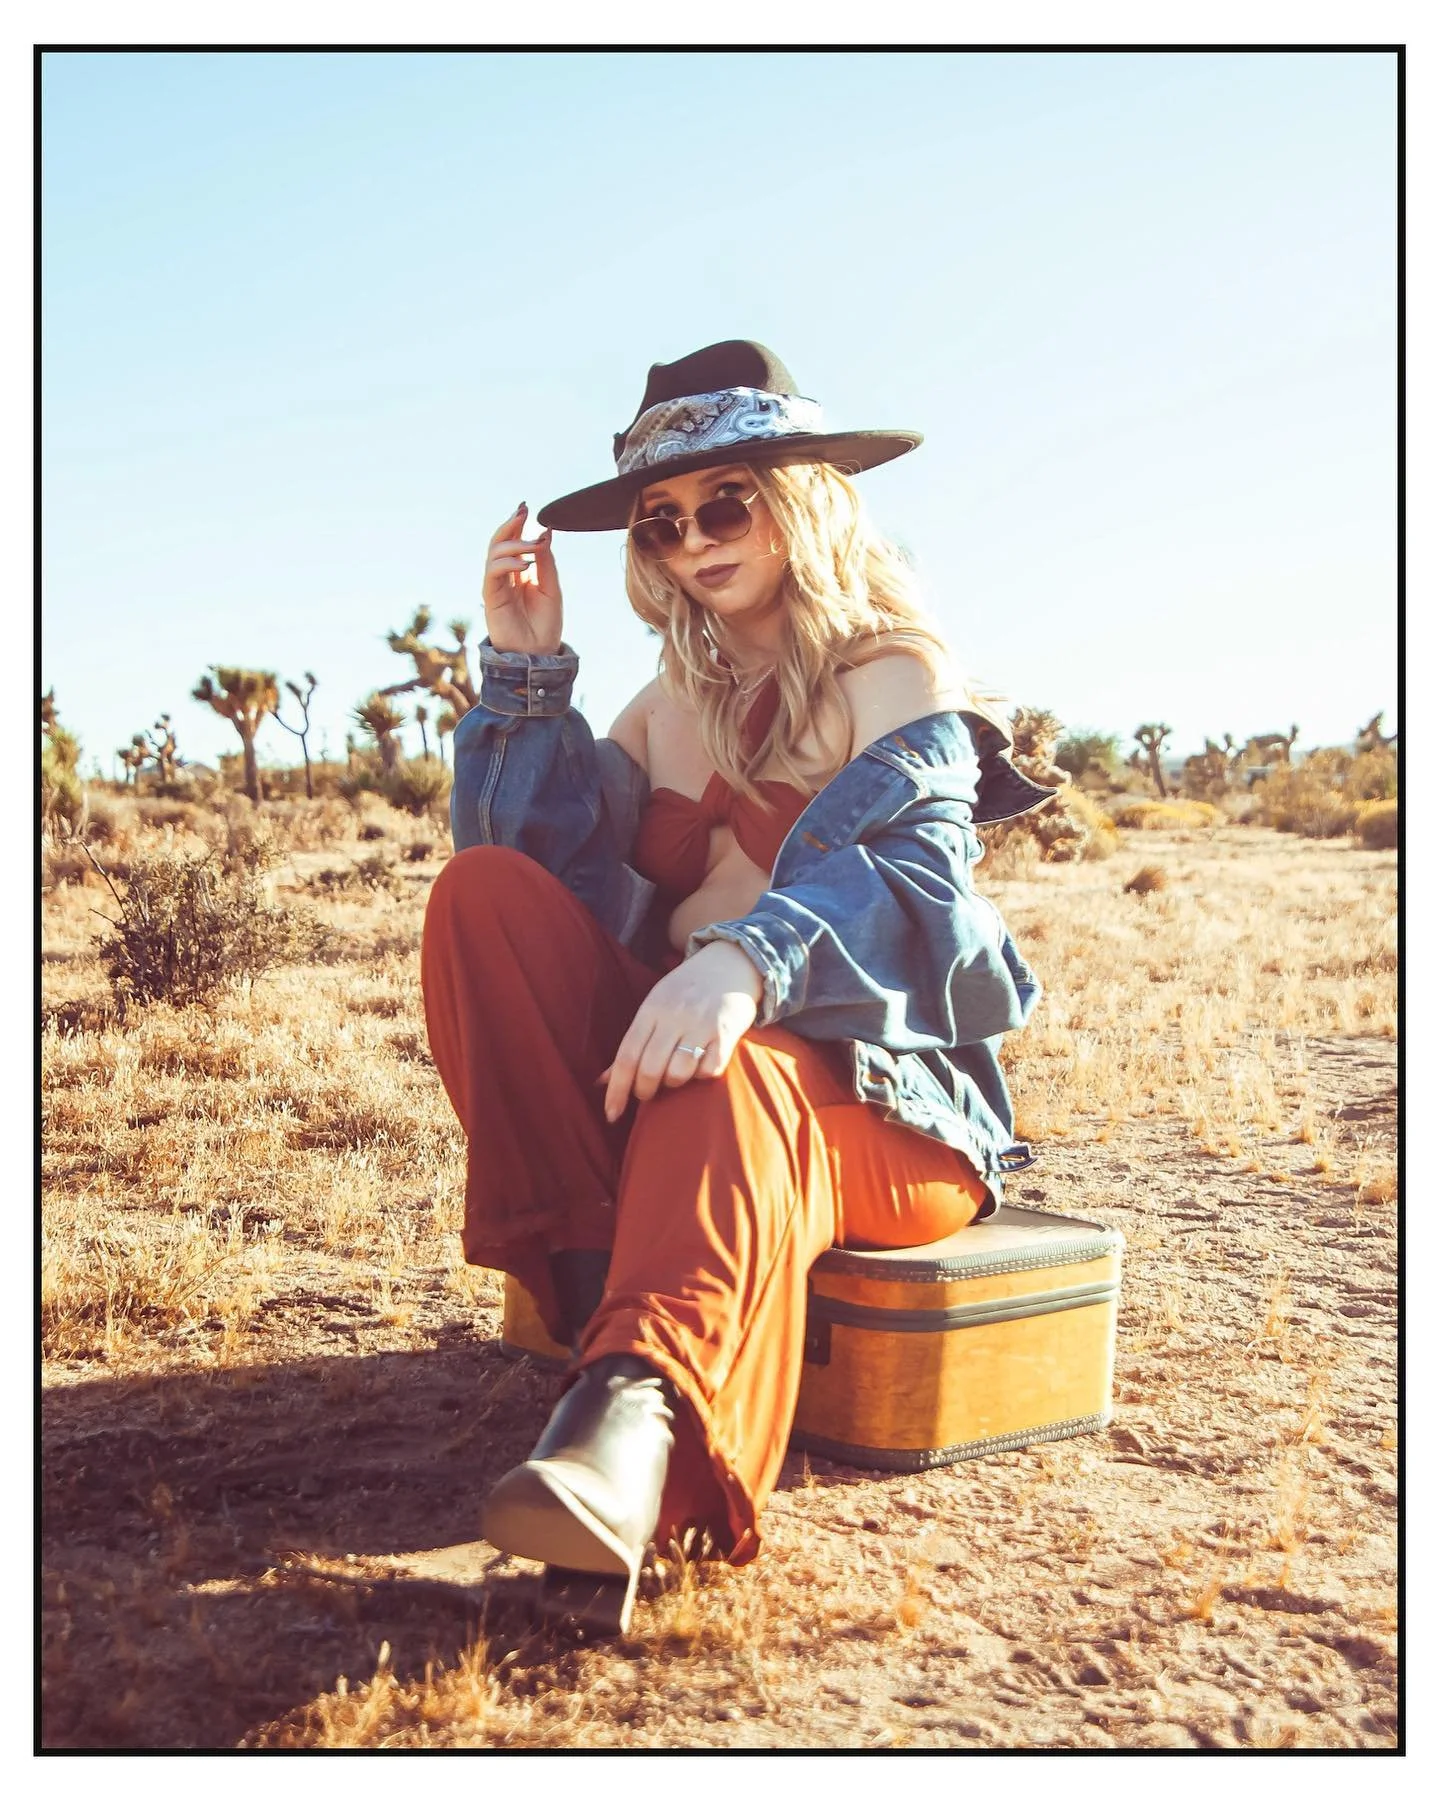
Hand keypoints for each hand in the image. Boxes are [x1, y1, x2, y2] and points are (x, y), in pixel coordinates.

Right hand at [483, 502, 563, 654]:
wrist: (538, 655)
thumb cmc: (546, 625)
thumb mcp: (552, 587)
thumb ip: (546, 561)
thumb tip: (545, 531)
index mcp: (520, 572)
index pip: (513, 541)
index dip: (517, 524)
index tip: (525, 507)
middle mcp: (505, 576)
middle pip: (499, 543)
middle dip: (510, 526)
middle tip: (522, 513)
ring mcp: (497, 586)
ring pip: (494, 554)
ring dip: (513, 544)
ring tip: (534, 545)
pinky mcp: (491, 598)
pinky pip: (492, 573)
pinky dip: (507, 564)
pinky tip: (524, 564)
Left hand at [597, 942, 763, 1121]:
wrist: (730, 962)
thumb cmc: (685, 991)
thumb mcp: (654, 1007)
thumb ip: (632, 1044)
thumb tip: (601, 1082)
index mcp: (651, 1009)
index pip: (626, 1056)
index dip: (617, 1089)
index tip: (611, 1115)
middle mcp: (674, 1016)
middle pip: (649, 1068)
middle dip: (644, 1091)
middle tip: (647, 1092)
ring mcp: (702, 1024)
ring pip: (678, 1073)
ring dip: (673, 1084)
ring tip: (675, 1075)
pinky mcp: (727, 1033)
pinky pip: (710, 1070)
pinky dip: (702, 1075)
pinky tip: (701, 1065)